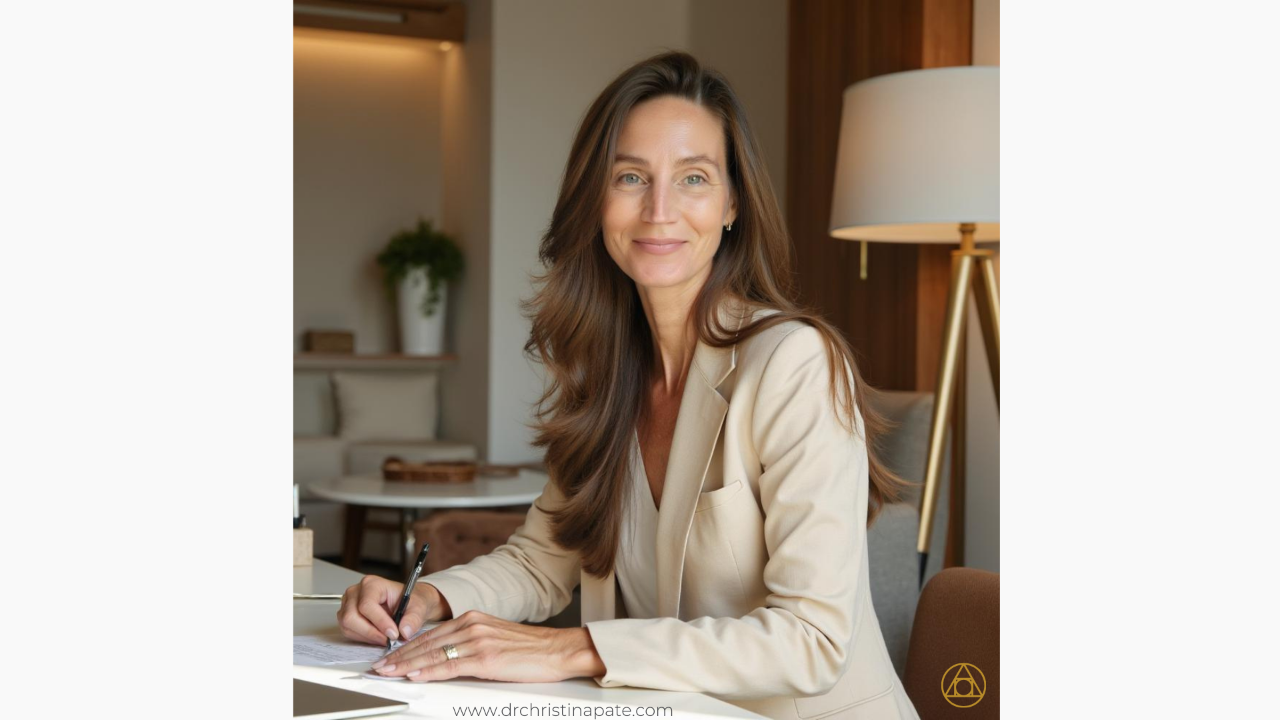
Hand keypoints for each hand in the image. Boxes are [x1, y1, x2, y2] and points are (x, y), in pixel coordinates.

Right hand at [337, 575, 452, 645]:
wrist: (409, 603)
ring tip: (385, 638)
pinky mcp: (346, 616)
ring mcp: (348, 604)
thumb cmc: (411, 601)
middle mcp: (356, 592)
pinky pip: (348, 631)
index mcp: (372, 584)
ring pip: (348, 626)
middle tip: (388, 640)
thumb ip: (414, 618)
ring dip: (367, 636)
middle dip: (371, 632)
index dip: (379, 622)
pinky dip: (363, 638)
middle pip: (352, 617)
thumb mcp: (419, 607)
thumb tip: (405, 631)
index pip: (367, 605)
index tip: (393, 634)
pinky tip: (377, 636)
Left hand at [370, 610, 605, 682]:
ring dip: (406, 664)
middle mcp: (472, 625)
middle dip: (399, 656)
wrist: (557, 649)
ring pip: (433, 654)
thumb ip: (469, 642)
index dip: (407, 646)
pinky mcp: (485, 658)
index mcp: (472, 618)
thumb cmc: (530, 648)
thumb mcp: (494, 638)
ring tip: (388, 672)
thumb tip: (444, 657)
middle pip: (426, 643)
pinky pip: (450, 665)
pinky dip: (429, 671)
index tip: (390, 656)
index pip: (431, 634)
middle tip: (379, 666)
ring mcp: (478, 641)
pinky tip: (415, 675)